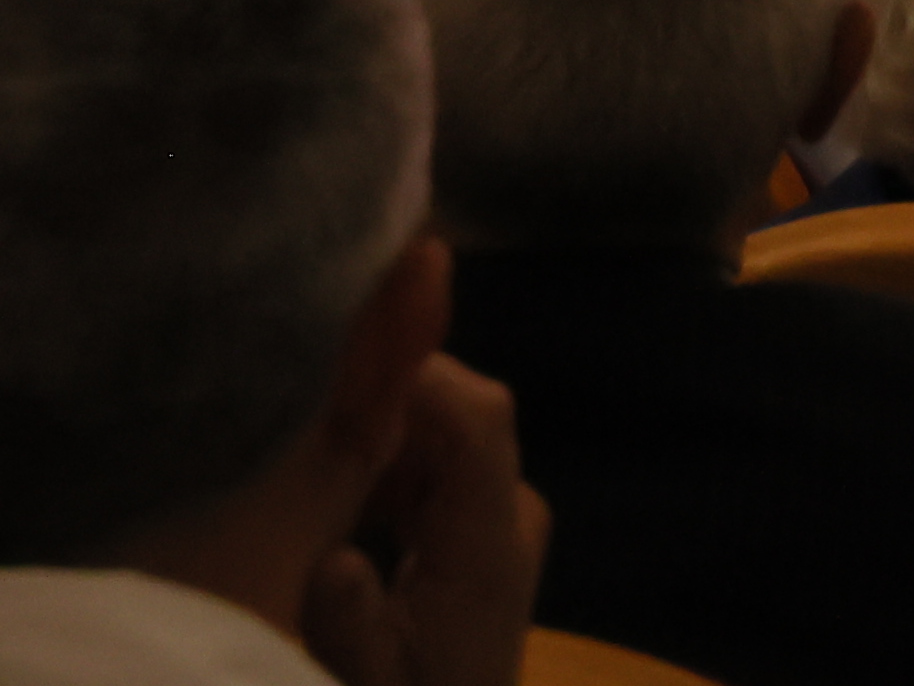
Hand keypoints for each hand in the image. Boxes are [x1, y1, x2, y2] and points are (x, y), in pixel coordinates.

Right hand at [299, 353, 542, 685]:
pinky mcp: (477, 524)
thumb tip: (335, 559)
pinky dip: (383, 463)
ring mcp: (499, 516)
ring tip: (301, 446)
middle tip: (299, 404)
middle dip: (386, 397)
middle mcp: (512, 513)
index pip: (477, 421)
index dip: (418, 376)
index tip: (339, 361)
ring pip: (443, 432)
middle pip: (462, 413)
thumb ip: (349, 621)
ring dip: (379, 430)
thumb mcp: (368, 679)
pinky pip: (433, 464)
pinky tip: (328, 487)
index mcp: (492, 544)